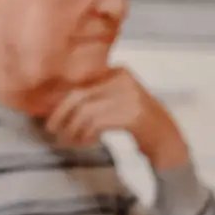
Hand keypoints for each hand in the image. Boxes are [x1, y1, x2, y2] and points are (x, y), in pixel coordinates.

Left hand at [47, 69, 189, 170]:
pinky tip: (87, 142)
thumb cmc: (133, 119)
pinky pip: (97, 123)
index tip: (49, 116)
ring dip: (72, 130)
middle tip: (52, 130)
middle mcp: (122, 80)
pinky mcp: (132, 114)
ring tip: (70, 141)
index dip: (60, 100)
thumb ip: (92, 96)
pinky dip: (86, 135)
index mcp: (117, 72)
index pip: (80, 83)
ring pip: (85, 112)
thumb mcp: (113, 100)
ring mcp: (129, 96)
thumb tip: (55, 105)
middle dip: (60, 115)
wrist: (165, 136)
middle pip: (78, 95)